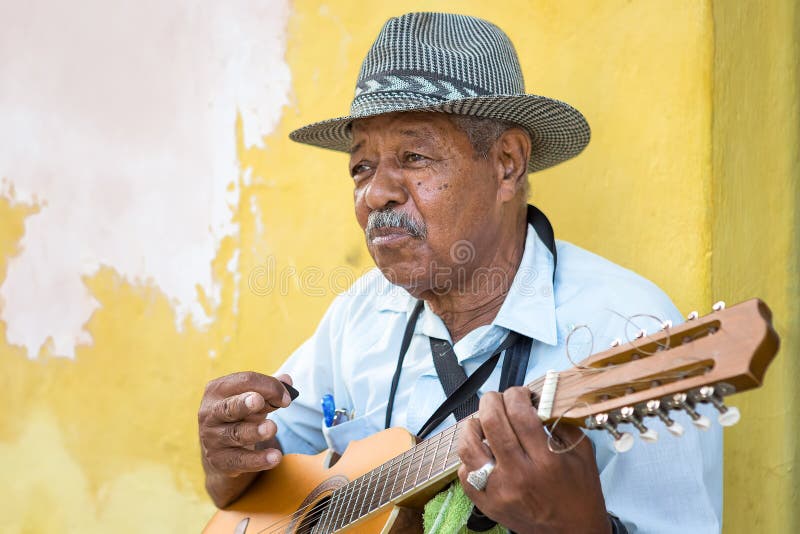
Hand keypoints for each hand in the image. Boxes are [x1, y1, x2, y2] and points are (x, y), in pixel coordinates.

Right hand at [198, 371, 293, 505]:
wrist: (220, 447)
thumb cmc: (241, 414)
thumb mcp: (254, 398)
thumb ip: (270, 388)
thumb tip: (287, 380)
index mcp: (217, 390)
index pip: (244, 381)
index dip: (268, 386)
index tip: (287, 399)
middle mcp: (210, 412)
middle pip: (229, 407)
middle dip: (244, 403)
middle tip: (259, 401)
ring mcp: (212, 437)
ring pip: (235, 434)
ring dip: (254, 431)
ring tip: (272, 428)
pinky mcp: (219, 460)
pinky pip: (240, 460)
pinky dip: (258, 459)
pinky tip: (275, 457)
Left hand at [457, 387, 609, 533]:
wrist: (574, 533)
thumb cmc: (580, 492)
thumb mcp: (582, 453)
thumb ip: (561, 423)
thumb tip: (537, 399)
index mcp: (546, 461)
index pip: (520, 414)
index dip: (516, 395)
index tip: (520, 393)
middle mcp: (519, 476)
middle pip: (491, 423)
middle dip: (491, 401)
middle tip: (497, 399)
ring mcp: (499, 492)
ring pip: (468, 448)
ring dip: (472, 427)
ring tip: (481, 422)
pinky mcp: (487, 505)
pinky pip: (465, 474)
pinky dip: (469, 458)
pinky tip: (481, 452)